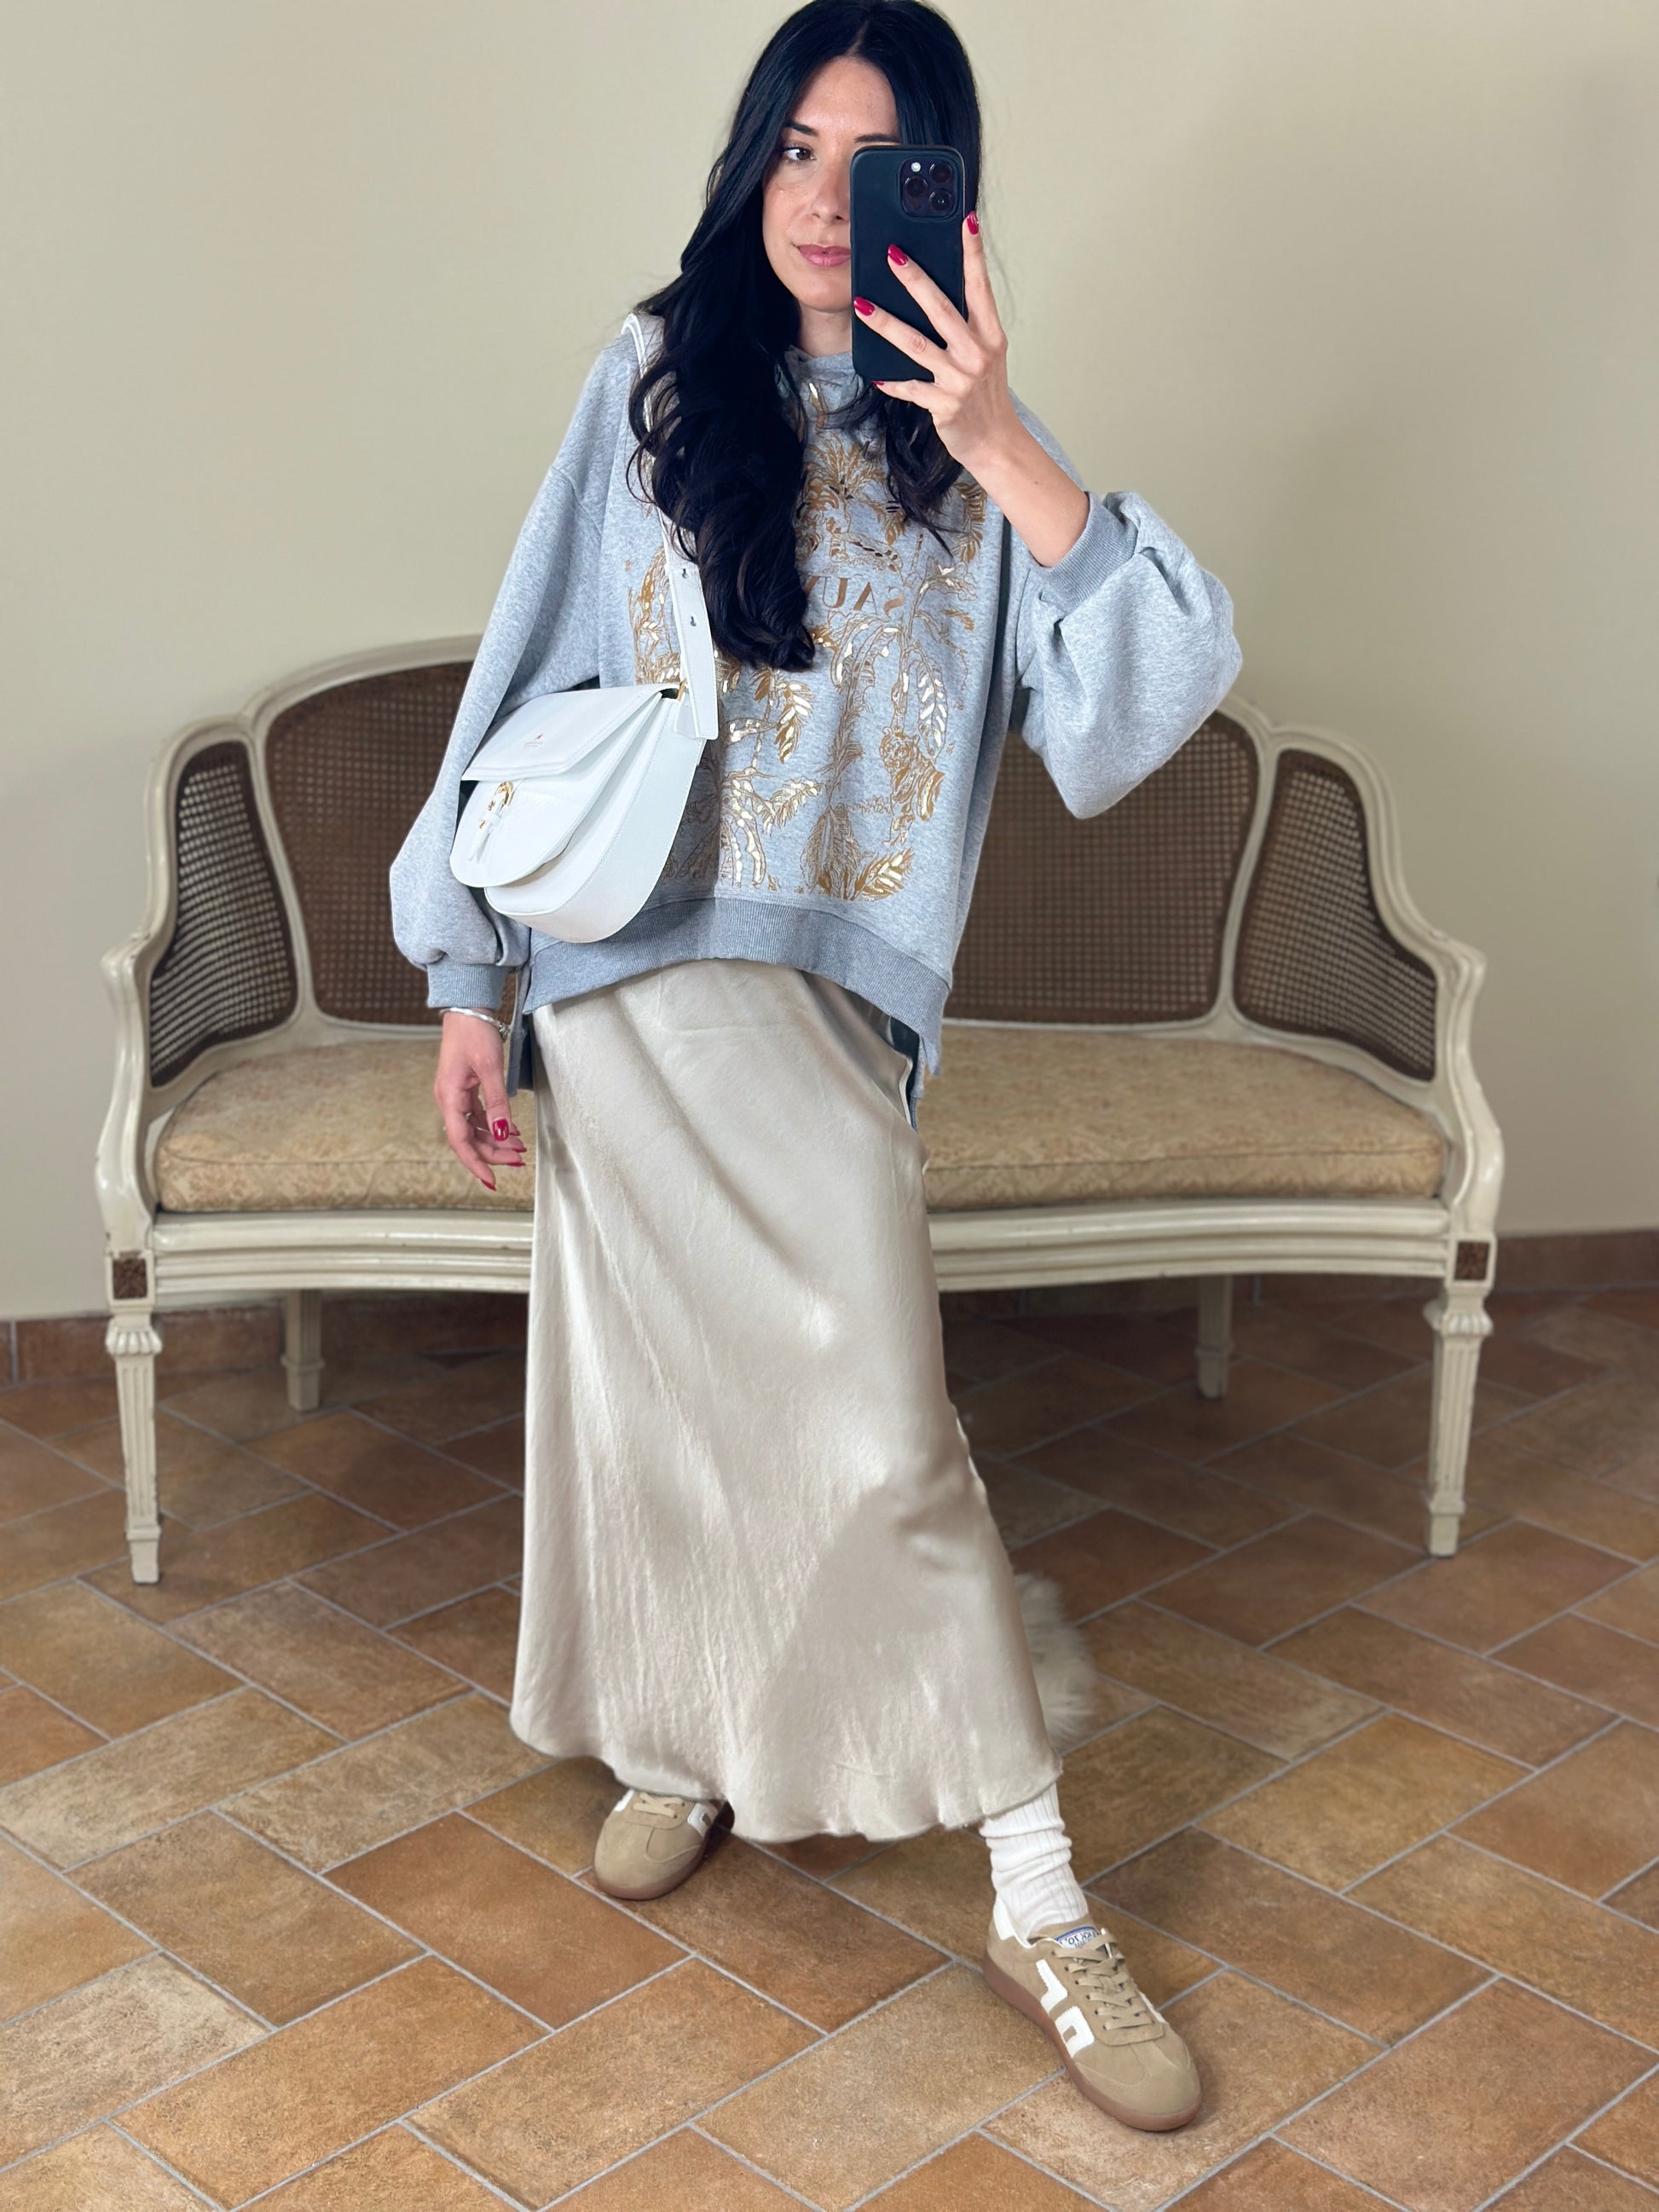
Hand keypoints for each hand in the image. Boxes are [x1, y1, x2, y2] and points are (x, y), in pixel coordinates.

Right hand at [436, 1012, 525, 1191]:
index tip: (491, 1180)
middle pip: (469, 1139)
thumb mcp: (490, 1068)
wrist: (467, 1010)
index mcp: (449, 1097)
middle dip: (493, 1153)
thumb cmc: (474, 1033)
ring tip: (519, 1148)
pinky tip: (511, 1131)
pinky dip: (494, 1125)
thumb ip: (497, 1103)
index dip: (476, 1163)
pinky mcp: (464, 1090)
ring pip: (475, 1129)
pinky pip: (478, 1116)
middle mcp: (449, 1100)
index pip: (460, 1141)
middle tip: (518, 1161)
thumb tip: (503, 1133)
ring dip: (495, 1140)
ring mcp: (456, 1096)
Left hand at [855, 213, 1090, 565]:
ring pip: (916, 344)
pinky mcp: (943, 405)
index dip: (973, 253)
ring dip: (886, 324)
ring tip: (862, 305)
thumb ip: (967, 327)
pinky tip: (876, 375)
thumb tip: (933, 295)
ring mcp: (959, 380)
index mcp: (990, 336)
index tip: (966, 220)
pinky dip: (893, 382)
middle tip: (892, 254)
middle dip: (915, 279)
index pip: (980, 286)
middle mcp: (976, 354)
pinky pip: (911, 389)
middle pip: (941, 308)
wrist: (997, 444)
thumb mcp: (986, 356)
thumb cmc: (987, 396)